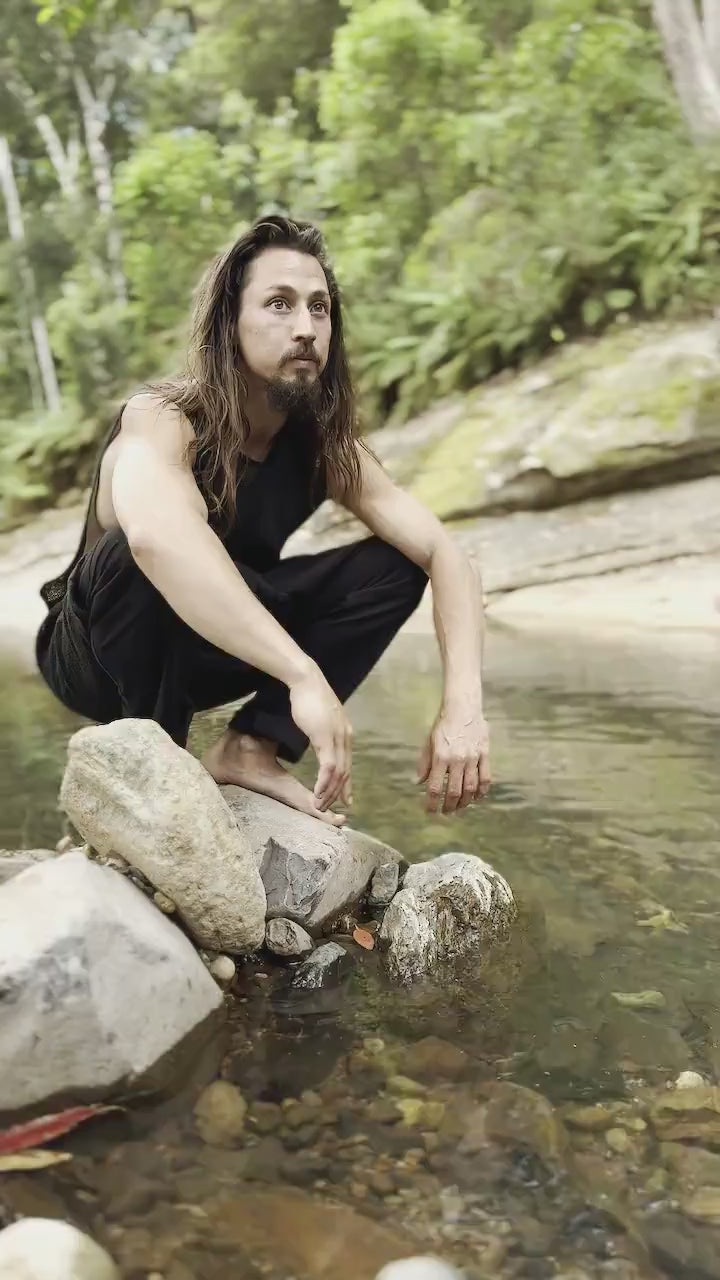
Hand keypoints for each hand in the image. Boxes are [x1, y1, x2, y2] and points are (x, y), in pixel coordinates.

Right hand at [289, 667, 352, 811]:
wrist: (306, 681)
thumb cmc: (308, 697)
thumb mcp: (320, 719)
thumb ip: (323, 730)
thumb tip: (320, 737)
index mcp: (345, 734)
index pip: (348, 764)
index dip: (346, 784)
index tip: (344, 799)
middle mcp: (345, 737)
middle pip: (345, 772)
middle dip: (338, 793)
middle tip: (330, 808)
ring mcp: (337, 738)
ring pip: (338, 773)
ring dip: (329, 792)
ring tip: (321, 805)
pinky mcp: (326, 738)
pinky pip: (329, 767)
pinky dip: (324, 783)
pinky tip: (319, 793)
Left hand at [417, 706, 489, 814]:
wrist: (463, 708)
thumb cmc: (443, 725)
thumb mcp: (428, 743)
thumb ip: (424, 764)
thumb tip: (418, 783)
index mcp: (441, 757)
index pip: (435, 787)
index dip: (432, 803)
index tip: (429, 812)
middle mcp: (457, 760)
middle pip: (454, 792)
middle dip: (449, 806)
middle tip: (445, 813)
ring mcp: (473, 758)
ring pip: (471, 788)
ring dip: (464, 802)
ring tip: (459, 808)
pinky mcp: (485, 755)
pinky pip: (485, 778)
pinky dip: (481, 791)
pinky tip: (476, 798)